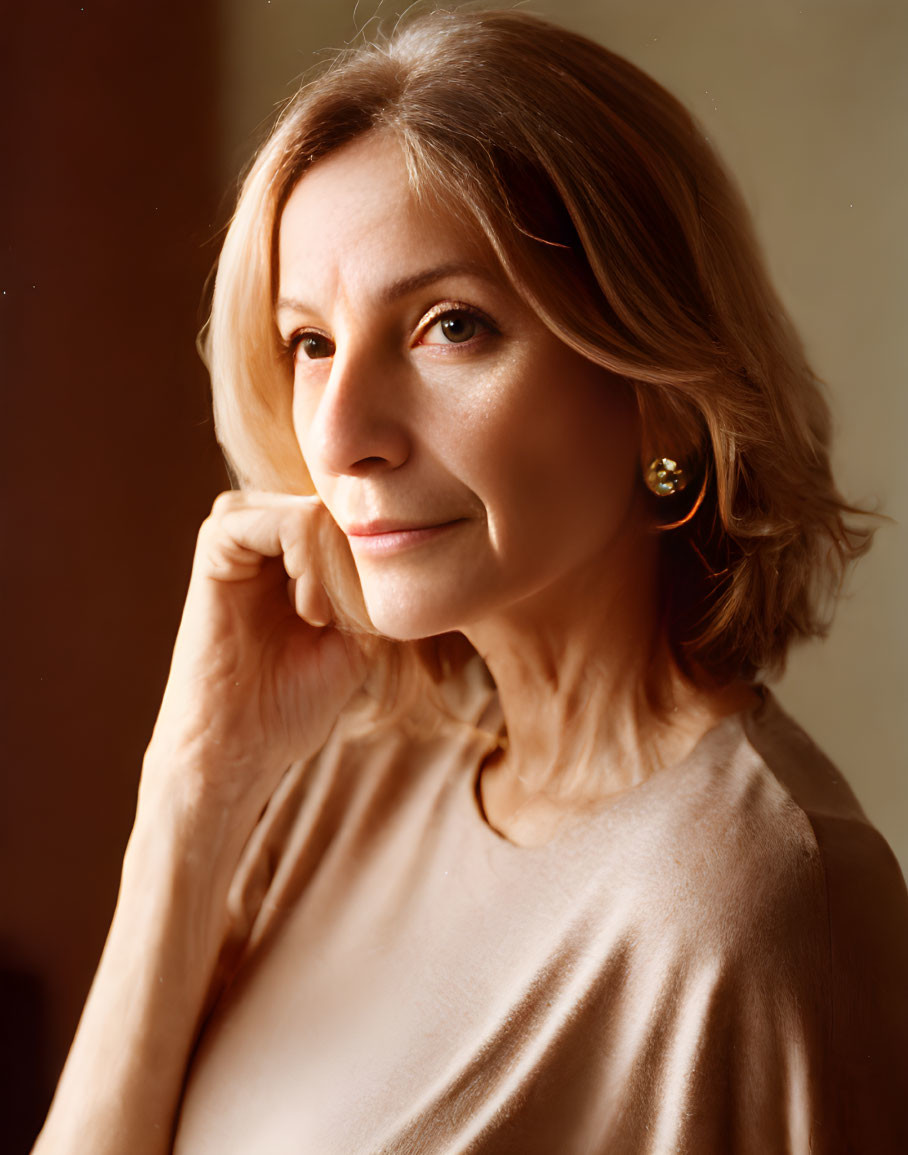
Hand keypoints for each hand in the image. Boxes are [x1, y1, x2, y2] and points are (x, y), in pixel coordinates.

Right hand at [141, 490, 369, 827]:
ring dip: (337, 573)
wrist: (241, 743)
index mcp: (299, 543)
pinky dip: (312, 567)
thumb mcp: (361, 632)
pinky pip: (291, 522)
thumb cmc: (297, 696)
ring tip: (322, 621)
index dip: (381, 568)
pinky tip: (309, 613)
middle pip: (345, 512)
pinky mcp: (218, 539)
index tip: (370, 624)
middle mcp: (270, 524)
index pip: (364, 518)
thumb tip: (410, 532)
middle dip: (359, 573)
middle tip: (343, 625)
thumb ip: (377, 580)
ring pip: (322, 514)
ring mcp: (242, 526)